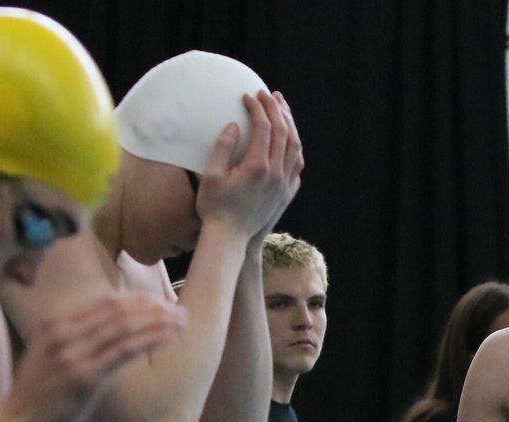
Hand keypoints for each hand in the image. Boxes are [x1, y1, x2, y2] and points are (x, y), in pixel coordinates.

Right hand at [6, 292, 186, 421]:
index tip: (159, 303)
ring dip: (158, 320)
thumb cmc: (34, 401)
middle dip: (152, 307)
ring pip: (125, 326)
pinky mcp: (86, 377)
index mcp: (54, 325)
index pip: (103, 302)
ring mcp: (74, 354)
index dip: (136, 300)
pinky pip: (126, 350)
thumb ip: (72, 343)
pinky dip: (152, 338)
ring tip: (182, 321)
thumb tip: (105, 338)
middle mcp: (63, 333)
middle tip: (178, 309)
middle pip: (118, 309)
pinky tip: (171, 336)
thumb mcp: (47, 360)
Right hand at [196, 90, 302, 239]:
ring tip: (281, 109)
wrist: (230, 239)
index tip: (248, 96)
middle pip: (283, 132)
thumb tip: (235, 126)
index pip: (263, 127)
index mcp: (257, 167)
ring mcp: (285, 184)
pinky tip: (288, 139)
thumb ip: (223, 148)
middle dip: (276, 109)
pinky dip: (294, 147)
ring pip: (295, 147)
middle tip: (268, 94)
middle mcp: (276, 174)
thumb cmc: (215, 207)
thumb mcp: (211, 175)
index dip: (256, 108)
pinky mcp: (287, 193)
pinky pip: (297, 164)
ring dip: (290, 125)